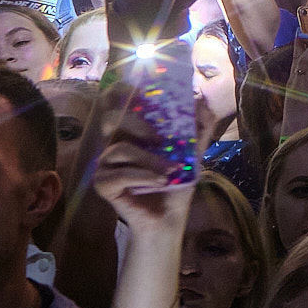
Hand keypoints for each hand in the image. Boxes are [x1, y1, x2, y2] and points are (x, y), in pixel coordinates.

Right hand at [91, 103, 196, 232]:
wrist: (169, 218)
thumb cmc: (176, 183)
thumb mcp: (193, 153)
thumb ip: (199, 128)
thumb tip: (204, 101)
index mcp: (134, 131)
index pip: (118, 102)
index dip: (123, 91)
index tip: (142, 90)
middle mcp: (116, 142)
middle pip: (113, 118)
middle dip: (138, 123)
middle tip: (160, 138)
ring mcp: (106, 163)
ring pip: (120, 148)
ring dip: (150, 160)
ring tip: (170, 172)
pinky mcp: (103, 183)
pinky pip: (120, 174)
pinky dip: (144, 177)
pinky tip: (160, 183)